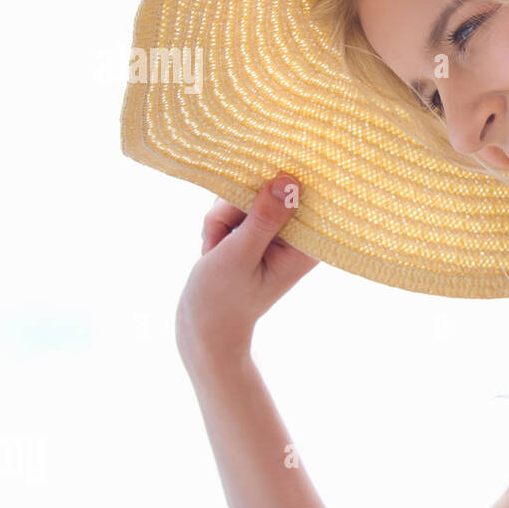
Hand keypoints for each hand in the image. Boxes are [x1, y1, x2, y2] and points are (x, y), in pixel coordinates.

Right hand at [176, 171, 319, 364]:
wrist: (203, 326)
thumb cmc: (222, 300)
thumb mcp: (240, 255)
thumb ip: (263, 218)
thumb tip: (288, 181)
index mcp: (305, 247)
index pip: (302, 197)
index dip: (274, 187)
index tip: (250, 201)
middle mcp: (295, 237)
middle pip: (268, 191)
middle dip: (235, 210)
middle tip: (222, 242)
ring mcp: (275, 232)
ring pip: (245, 195)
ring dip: (222, 219)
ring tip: (216, 249)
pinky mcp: (257, 231)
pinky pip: (234, 207)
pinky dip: (217, 224)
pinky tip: (213, 247)